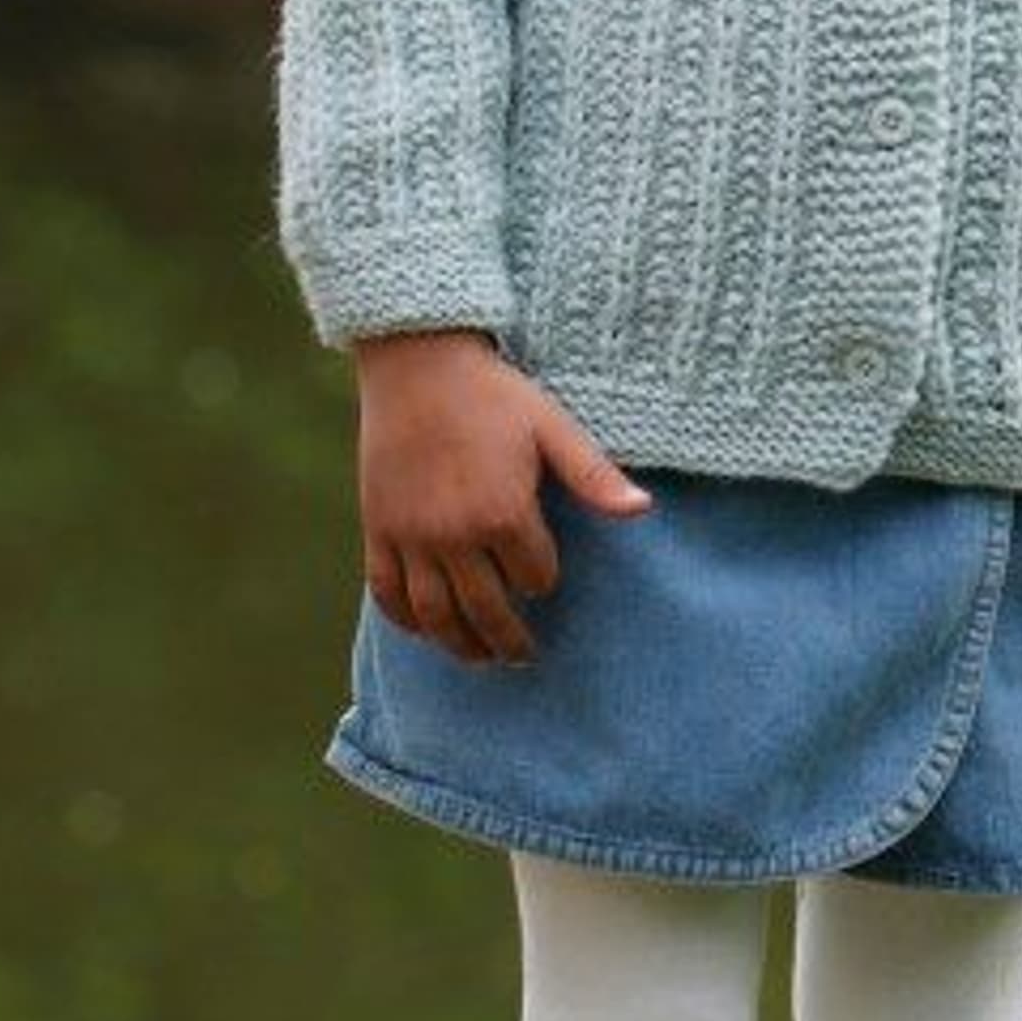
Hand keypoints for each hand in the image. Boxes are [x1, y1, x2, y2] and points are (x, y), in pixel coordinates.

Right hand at [353, 330, 653, 665]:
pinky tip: (424, 628)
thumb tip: (644, 510)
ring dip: (460, 645)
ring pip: (435, 614)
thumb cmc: (493, 394)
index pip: (534, 577)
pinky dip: (405, 619)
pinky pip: (387, 592)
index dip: (543, 579)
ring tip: (479, 658)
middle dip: (509, 641)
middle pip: (486, 611)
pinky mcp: (377, 529)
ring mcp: (411, 536)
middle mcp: (455, 534)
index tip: (542, 576)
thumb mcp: (551, 428)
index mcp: (503, 512)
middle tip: (522, 657)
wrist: (417, 362)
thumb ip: (593, 476)